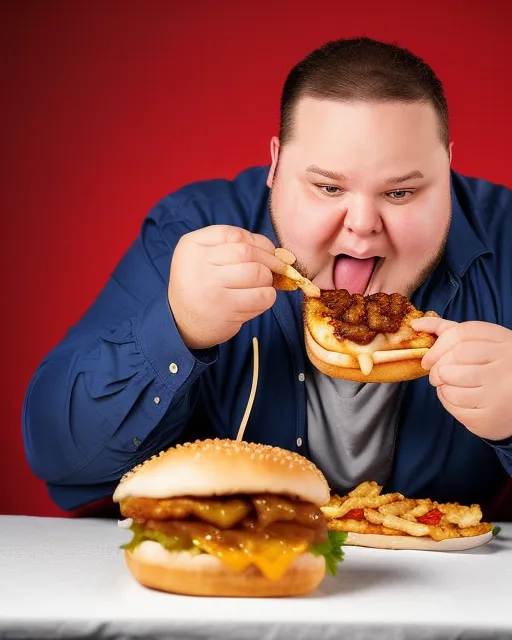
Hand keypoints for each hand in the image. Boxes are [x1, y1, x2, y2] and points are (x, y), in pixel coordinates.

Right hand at [168, 225, 283, 349]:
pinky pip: (262, 296)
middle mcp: (198, 264)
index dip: (258, 242)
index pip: (234, 234)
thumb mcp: (205, 258)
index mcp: (192, 245)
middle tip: (274, 269)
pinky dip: (268, 296)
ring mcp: (211, 287)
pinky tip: (258, 299)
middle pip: (247, 252)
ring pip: (257, 273)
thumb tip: (277, 251)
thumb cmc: (202, 285)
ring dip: (267, 279)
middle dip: (268, 260)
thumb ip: (234, 246)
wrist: (183, 323)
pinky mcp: (225, 309)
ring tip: (261, 286)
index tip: (266, 252)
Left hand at [411, 317, 511, 440]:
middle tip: (435, 375)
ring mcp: (500, 392)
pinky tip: (455, 399)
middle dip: (436, 368)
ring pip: (451, 383)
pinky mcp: (491, 417)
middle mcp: (506, 364)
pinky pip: (455, 406)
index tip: (428, 359)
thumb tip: (415, 324)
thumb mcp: (480, 343)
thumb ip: (449, 330)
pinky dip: (447, 402)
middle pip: (455, 357)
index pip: (461, 333)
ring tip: (447, 386)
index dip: (437, 346)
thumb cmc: (492, 367)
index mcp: (504, 342)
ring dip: (441, 385)